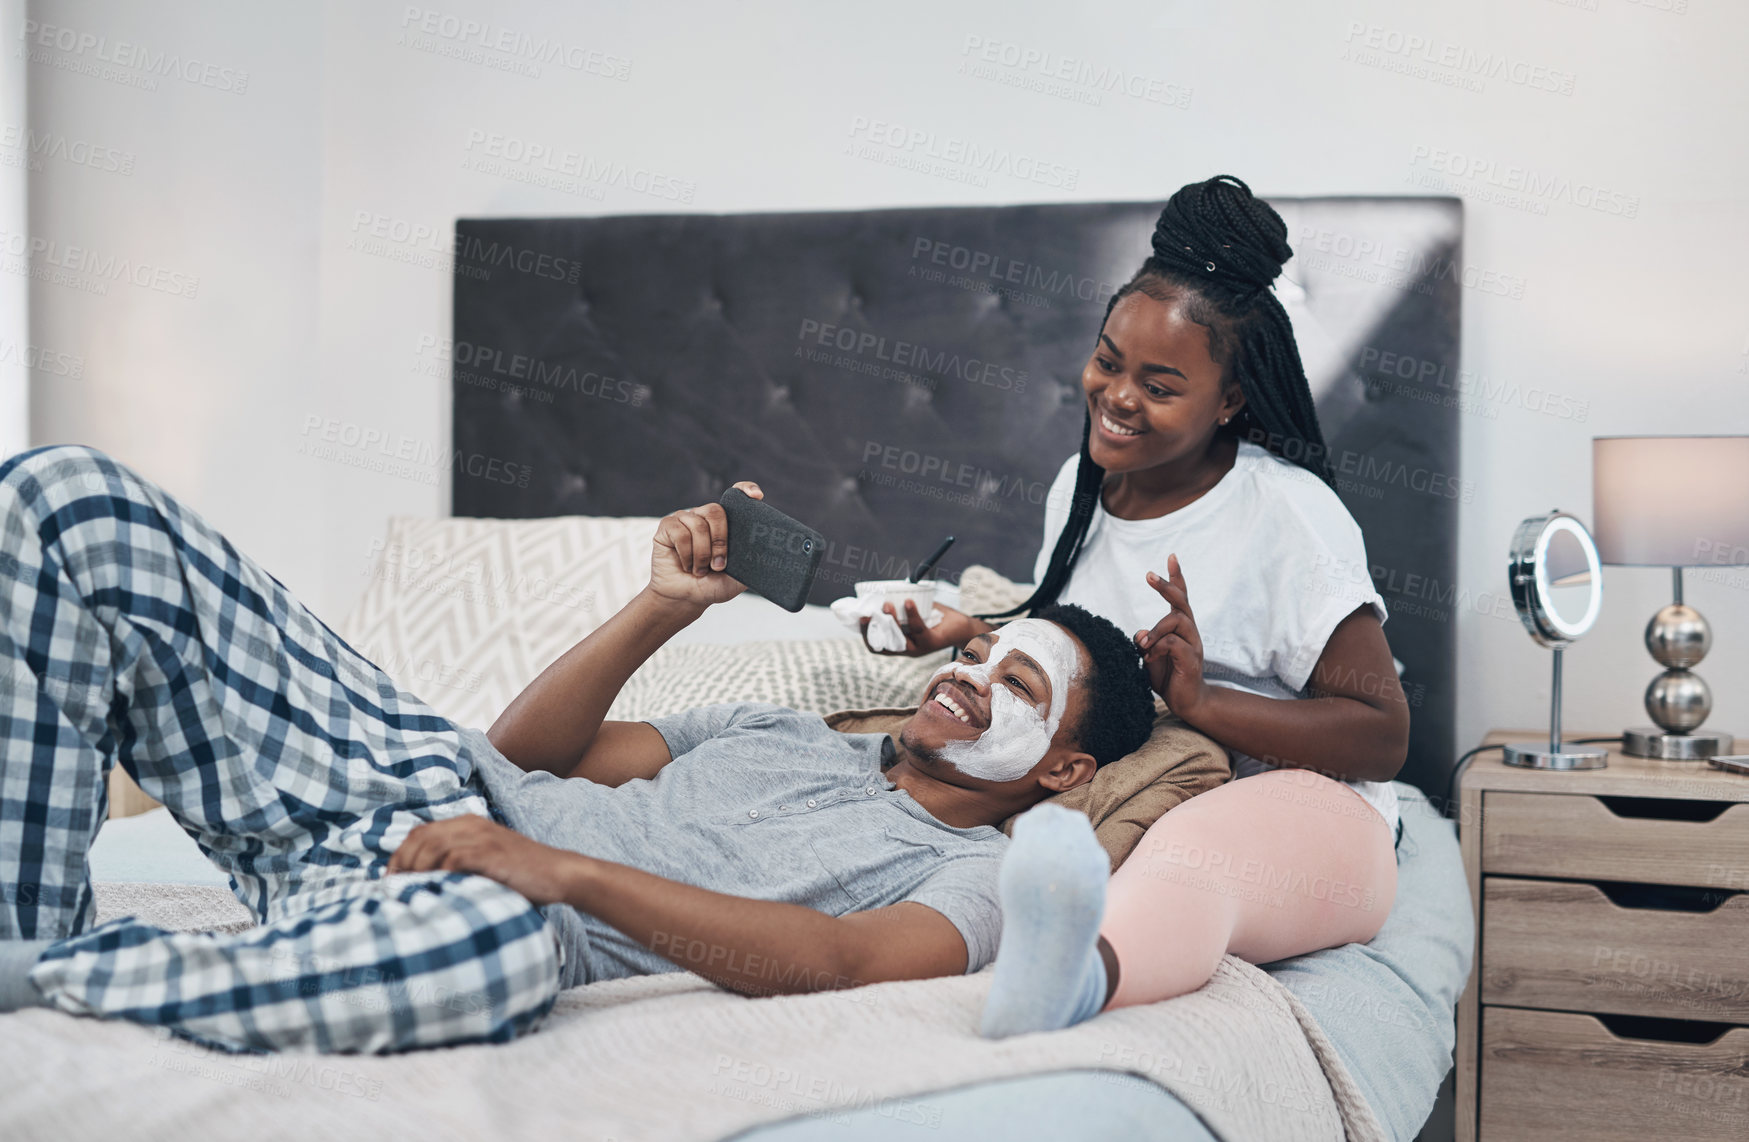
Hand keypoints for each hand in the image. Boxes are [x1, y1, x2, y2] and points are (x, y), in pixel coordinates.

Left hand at [388, 816, 581, 906]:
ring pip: (431, 846)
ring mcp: (481, 837)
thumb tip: (427, 884)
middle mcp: (472, 825)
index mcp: (469, 824)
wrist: (559, 874)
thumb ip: (461, 863)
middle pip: (420, 837)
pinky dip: (438, 874)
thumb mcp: (488, 861)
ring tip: (410, 892)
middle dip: (400, 863)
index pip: (420, 832)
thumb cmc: (523, 875)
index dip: (400, 854)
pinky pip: (452, 858)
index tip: (391, 879)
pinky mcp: (490, 853)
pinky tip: (434, 891)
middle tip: (393, 888)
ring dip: (415, 870)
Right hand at [647, 481, 762, 609]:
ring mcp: (685, 519)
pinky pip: (680, 533)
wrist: (683, 598)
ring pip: (698, 525)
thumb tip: (763, 555)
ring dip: (701, 554)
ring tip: (700, 570)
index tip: (757, 496)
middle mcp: (704, 517)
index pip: (736, 495)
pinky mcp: (667, 526)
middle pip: (715, 511)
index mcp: (725, 524)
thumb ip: (749, 568)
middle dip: (719, 540)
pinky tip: (687, 565)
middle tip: (719, 565)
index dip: (745, 489)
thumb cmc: (710, 586)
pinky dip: (686, 554)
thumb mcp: (735, 581)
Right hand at [861, 601, 983, 656]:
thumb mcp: (914, 611)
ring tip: (887, 604)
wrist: (962, 627)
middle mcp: (907, 649)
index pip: (876, 646)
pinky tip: (909, 601)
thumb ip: (900, 603)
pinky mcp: (931, 642)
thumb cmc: (936, 617)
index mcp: (899, 644)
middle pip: (883, 645)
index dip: (865, 634)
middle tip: (867, 613)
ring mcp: (919, 648)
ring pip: (899, 639)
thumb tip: (885, 585)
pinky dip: (912, 614)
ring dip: (891, 621)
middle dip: (872, 630)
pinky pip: (918, 628)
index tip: (858, 617)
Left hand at [1136, 554, 1210, 721]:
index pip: (1180, 596)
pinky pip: (1173, 644)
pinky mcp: (1191, 659)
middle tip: (1148, 575)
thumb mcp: (1149, 655)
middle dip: (1166, 586)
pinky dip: (1157, 648)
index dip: (1176, 577)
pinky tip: (1149, 658)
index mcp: (1180, 627)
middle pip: (1181, 601)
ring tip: (1144, 646)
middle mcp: (1190, 631)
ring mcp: (1193, 644)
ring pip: (1176, 621)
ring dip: (1155, 630)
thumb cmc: (1168, 675)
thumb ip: (1144, 641)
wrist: (1186, 702)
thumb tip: (1139, 632)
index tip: (1171, 556)